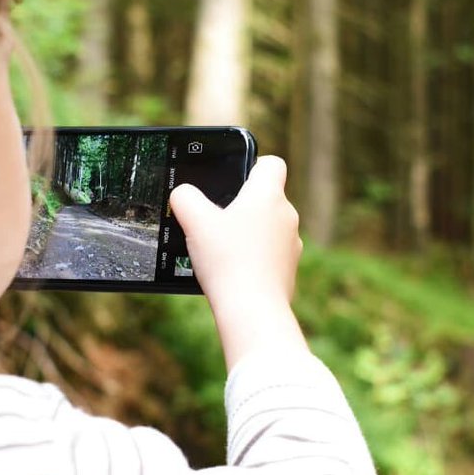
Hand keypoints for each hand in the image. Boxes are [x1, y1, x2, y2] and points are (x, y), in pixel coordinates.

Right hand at [169, 156, 307, 368]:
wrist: (252, 310)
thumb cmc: (227, 260)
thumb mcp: (194, 221)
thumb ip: (184, 198)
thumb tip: (182, 194)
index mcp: (268, 195)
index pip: (271, 164)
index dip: (252, 166)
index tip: (234, 179)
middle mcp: (287, 217)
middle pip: (266, 199)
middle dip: (242, 206)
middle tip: (216, 220)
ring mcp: (291, 245)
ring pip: (268, 229)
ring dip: (248, 234)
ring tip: (221, 250)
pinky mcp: (288, 271)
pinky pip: (269, 256)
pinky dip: (253, 259)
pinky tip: (232, 272)